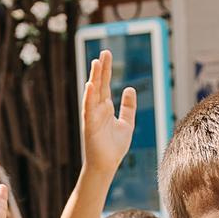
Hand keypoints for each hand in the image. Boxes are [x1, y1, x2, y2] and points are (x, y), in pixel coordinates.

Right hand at [79, 50, 133, 178]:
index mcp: (106, 108)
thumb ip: (128, 107)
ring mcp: (93, 116)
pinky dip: (89, 97)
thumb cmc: (114, 147)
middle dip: (102, 69)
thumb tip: (129, 88)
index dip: (106, 70)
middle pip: (100, 84)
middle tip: (105, 52)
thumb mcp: (127, 123)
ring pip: (93, 93)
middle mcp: (98, 109)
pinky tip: (91, 85)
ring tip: (96, 62)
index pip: (105, 84)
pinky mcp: (90, 126)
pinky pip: (89, 109)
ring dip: (94, 78)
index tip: (107, 54)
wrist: (107, 165)